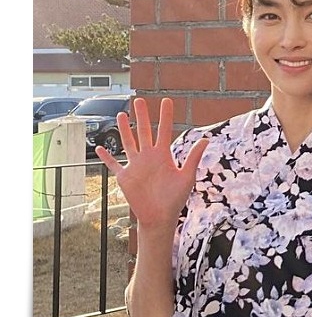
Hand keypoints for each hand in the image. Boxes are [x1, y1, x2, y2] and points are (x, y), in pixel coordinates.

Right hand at [95, 97, 207, 229]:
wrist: (160, 216)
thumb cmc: (175, 198)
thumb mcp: (186, 176)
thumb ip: (193, 157)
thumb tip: (205, 139)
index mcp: (163, 155)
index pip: (164, 130)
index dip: (165, 115)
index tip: (166, 101)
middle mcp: (149, 156)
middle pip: (144, 131)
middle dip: (142, 116)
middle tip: (139, 100)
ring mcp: (136, 165)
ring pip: (128, 143)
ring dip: (125, 130)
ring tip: (122, 115)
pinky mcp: (125, 176)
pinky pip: (113, 165)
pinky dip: (106, 157)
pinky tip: (100, 148)